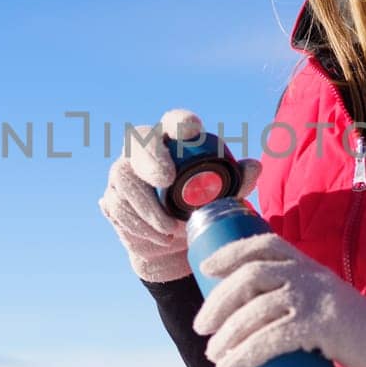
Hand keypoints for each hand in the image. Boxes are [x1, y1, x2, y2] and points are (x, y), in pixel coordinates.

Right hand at [97, 108, 262, 282]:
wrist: (173, 245)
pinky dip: (141, 225)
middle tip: (166, 178)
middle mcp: (144, 152)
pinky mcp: (111, 198)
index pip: (174, 122)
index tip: (192, 130)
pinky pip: (118, 207)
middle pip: (139, 141)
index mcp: (174, 142)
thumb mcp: (223, 198)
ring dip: (148, 206)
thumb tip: (254, 166)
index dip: (181, 122)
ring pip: (125, 179)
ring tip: (172, 229)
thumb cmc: (199, 210)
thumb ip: (238, 182)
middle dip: (151, 157)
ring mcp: (123, 174)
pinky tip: (159, 236)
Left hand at [191, 231, 365, 366]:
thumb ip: (291, 296)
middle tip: (202, 328)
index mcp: (306, 263)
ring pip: (257, 310)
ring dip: (228, 336)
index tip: (205, 268)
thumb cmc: (349, 330)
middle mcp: (308, 274)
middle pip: (250, 277)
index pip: (263, 245)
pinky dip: (246, 354)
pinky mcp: (321, 326)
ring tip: (214, 356)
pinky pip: (273, 338)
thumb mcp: (319, 297)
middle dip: (219, 303)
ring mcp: (315, 298)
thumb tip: (242, 317)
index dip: (230, 253)